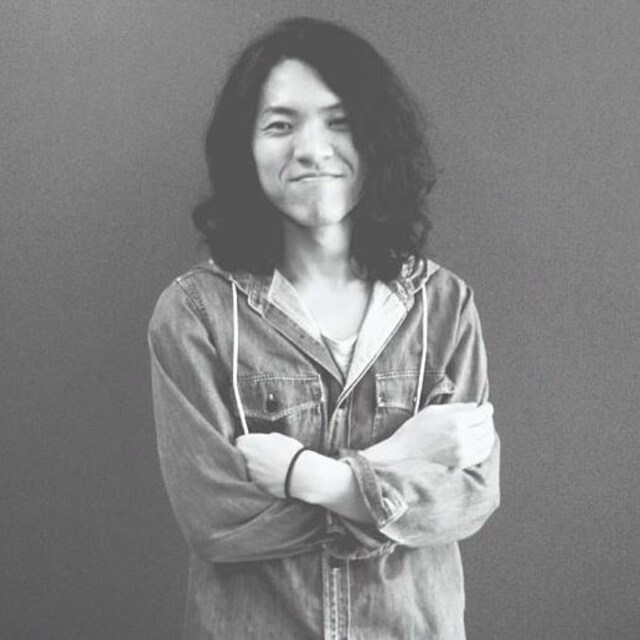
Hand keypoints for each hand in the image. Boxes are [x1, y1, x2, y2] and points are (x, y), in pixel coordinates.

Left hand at [235, 432, 303, 497]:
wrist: (300, 474)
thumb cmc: (291, 453)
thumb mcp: (278, 437)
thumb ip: (265, 438)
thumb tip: (264, 441)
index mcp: (248, 443)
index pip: (239, 442)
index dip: (248, 443)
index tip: (254, 445)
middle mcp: (244, 459)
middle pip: (240, 456)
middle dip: (249, 456)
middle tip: (262, 456)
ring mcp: (249, 474)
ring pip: (247, 469)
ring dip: (255, 468)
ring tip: (270, 467)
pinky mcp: (255, 487)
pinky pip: (255, 480)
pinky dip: (261, 478)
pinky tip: (273, 476)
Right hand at [363, 402, 494, 467]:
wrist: (403, 452)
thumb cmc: (415, 429)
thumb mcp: (434, 410)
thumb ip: (457, 408)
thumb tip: (475, 407)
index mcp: (455, 421)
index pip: (482, 414)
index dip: (487, 409)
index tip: (487, 407)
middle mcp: (461, 437)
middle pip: (486, 427)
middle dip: (488, 420)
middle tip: (484, 416)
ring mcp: (462, 452)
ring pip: (487, 442)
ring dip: (488, 433)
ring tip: (482, 428)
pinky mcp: (461, 463)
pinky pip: (482, 454)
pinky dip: (484, 447)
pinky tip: (479, 442)